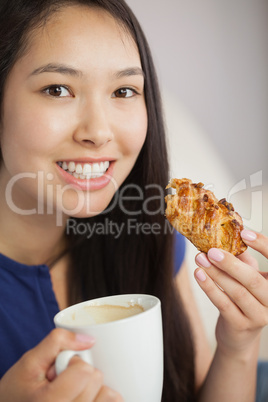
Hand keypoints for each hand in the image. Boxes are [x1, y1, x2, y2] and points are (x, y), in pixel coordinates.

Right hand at [0, 328, 122, 401]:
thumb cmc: (20, 389)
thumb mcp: (30, 361)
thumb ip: (56, 342)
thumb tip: (90, 340)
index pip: (84, 372)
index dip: (74, 362)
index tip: (59, 369)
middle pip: (96, 379)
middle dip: (82, 373)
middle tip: (62, 382)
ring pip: (110, 396)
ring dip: (95, 388)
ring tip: (73, 392)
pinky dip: (102, 397)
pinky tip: (85, 397)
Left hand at [194, 230, 267, 357]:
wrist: (239, 334)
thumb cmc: (244, 299)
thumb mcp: (247, 275)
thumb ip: (242, 258)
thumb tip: (228, 235)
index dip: (263, 245)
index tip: (244, 233)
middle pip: (253, 280)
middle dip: (231, 263)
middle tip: (212, 251)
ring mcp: (258, 316)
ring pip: (237, 292)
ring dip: (216, 274)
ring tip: (200, 259)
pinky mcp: (241, 326)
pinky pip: (223, 304)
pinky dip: (210, 288)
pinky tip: (199, 275)